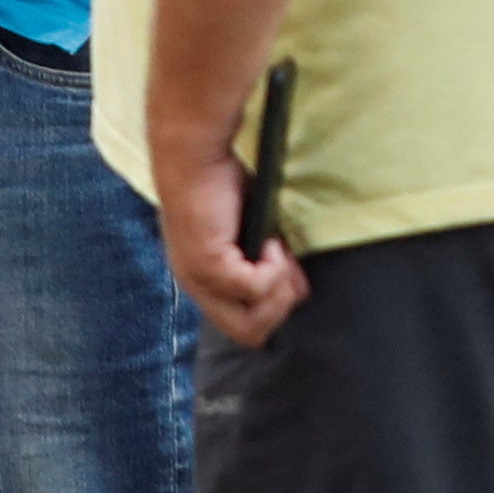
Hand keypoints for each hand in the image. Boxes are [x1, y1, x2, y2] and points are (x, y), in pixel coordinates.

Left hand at [154, 141, 308, 347]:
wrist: (194, 158)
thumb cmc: (221, 185)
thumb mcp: (252, 231)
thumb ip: (269, 262)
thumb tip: (299, 289)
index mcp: (204, 282)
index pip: (242, 326)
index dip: (275, 308)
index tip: (293, 277)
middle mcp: (197, 288)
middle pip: (248, 334)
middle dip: (280, 308)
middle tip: (288, 271)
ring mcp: (200, 280)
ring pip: (252, 322)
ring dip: (278, 290)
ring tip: (279, 255)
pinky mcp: (209, 264)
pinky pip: (255, 287)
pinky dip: (273, 266)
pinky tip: (270, 241)